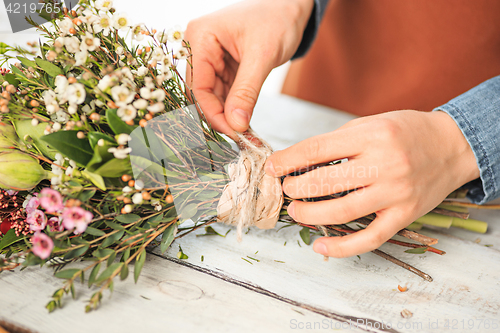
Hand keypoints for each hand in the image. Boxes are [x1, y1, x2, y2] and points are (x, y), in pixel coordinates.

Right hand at [185, 0, 313, 138]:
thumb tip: (235, 125)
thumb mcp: (262, 56)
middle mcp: (199, 47)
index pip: (199, 86)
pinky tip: (244, 123)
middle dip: (220, 117)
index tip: (232, 133)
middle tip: (240, 139)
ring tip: (246, 135)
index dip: (213, 114)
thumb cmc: (277, 19)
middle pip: (202, 94)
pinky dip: (234, 109)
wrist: (291, 6)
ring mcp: (210, 57)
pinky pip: (224, 93)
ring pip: (213, 97)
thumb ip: (246, 92)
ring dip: (228, 116)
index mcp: (200, 38)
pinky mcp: (223, 66)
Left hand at [265, 110, 479, 256]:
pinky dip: (342, 247)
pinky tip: (320, 245)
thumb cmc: (406, 131)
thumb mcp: (370, 123)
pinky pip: (370, 238)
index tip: (271, 168)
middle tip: (286, 191)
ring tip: (296, 211)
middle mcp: (384, 163)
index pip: (316, 150)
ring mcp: (396, 192)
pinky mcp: (405, 215)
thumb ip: (337, 143)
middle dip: (295, 189)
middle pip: (325, 183)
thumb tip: (298, 162)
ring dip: (310, 215)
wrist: (453, 146)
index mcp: (371, 135)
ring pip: (342, 212)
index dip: (287, 161)